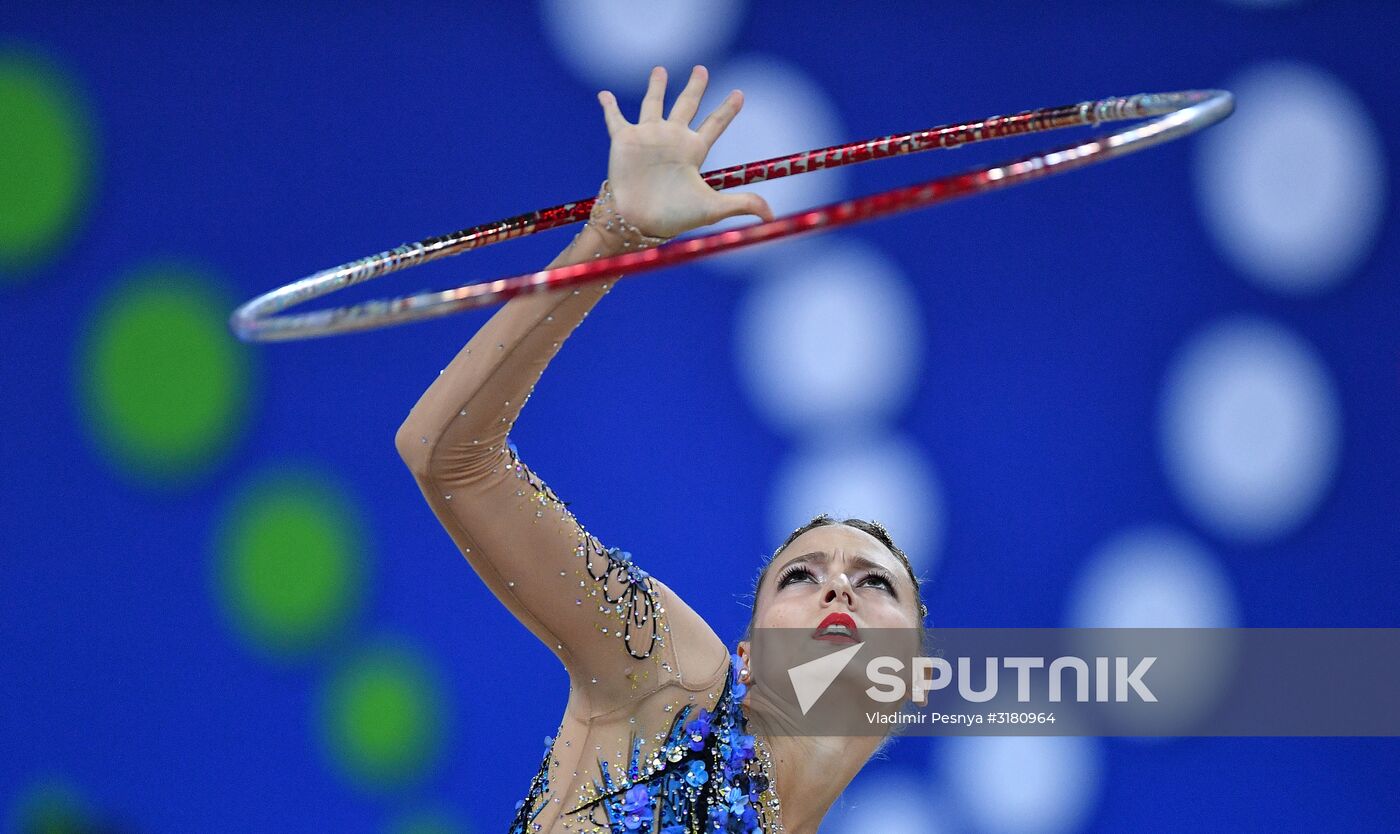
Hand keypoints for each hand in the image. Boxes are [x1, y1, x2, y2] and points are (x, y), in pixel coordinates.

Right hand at [597, 65, 774, 239]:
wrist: (638, 221)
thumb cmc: (674, 216)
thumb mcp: (712, 208)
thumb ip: (743, 204)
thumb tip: (772, 217)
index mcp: (693, 150)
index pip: (715, 124)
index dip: (728, 109)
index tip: (740, 94)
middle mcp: (672, 139)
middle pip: (687, 105)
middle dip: (694, 87)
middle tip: (701, 69)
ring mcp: (648, 137)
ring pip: (653, 104)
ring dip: (656, 86)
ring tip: (659, 70)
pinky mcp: (624, 140)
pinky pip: (615, 118)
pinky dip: (609, 106)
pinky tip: (604, 94)